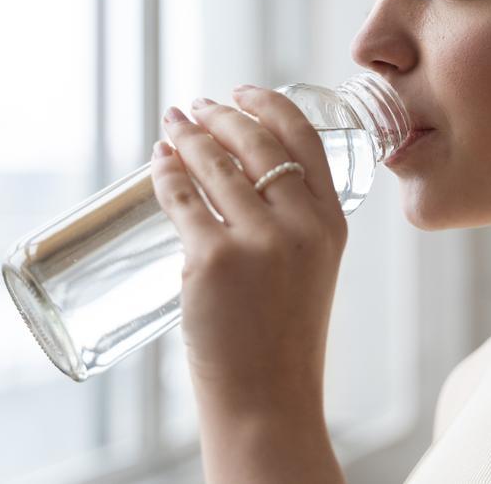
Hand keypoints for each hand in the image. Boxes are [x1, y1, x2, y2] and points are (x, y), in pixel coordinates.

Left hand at [149, 85, 347, 415]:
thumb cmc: (284, 340)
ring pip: (215, 165)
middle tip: (196, 107)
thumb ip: (293, 225)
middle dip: (220, 116)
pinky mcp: (213, 260)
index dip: (270, 106)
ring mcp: (257, 241)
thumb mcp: (312, 271)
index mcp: (332, 223)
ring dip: (188, 137)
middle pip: (256, 143)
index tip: (244, 92)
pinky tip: (158, 161)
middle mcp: (301, 225)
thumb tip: (236, 178)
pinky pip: (181, 199)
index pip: (305, 140)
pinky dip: (165, 173)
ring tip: (172, 126)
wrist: (269, 397)